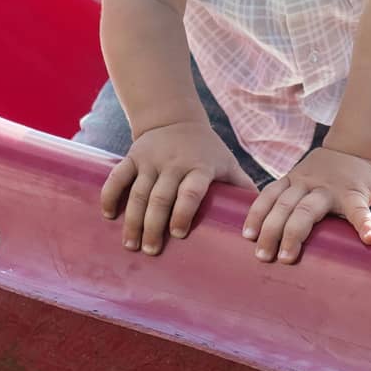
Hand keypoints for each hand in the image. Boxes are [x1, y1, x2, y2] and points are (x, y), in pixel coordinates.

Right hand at [101, 122, 257, 254]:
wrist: (175, 119)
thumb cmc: (207, 150)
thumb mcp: (227, 163)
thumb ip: (242, 187)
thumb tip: (262, 219)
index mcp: (199, 167)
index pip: (191, 191)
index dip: (183, 212)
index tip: (178, 235)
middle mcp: (173, 163)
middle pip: (160, 197)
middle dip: (153, 226)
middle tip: (151, 251)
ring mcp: (150, 160)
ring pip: (137, 192)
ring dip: (132, 220)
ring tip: (131, 245)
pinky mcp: (132, 157)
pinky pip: (117, 177)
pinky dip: (110, 195)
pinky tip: (109, 216)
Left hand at [241, 146, 370, 264]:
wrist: (359, 146)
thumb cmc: (328, 174)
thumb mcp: (304, 179)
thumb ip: (293, 199)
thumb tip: (272, 236)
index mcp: (294, 180)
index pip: (269, 195)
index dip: (256, 215)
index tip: (247, 237)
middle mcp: (308, 182)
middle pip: (284, 206)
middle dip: (270, 231)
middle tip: (263, 256)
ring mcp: (332, 189)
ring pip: (308, 210)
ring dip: (295, 234)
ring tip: (288, 258)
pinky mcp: (356, 193)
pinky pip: (358, 211)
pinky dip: (364, 225)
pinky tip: (369, 239)